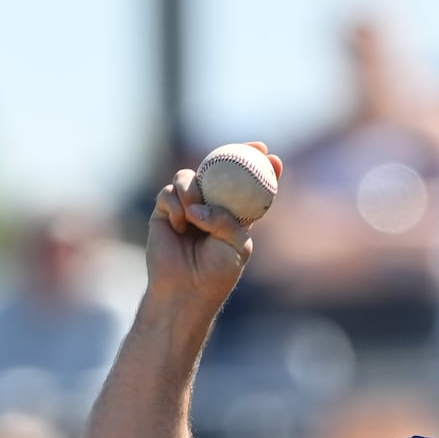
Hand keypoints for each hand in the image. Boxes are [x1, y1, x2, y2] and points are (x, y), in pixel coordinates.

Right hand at [147, 142, 283, 307]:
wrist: (186, 289)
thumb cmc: (217, 272)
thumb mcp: (236, 245)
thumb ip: (226, 220)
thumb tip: (199, 207)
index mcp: (236, 215)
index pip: (249, 186)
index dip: (261, 170)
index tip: (273, 157)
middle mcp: (211, 206)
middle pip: (219, 171)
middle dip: (233, 154)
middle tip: (248, 148)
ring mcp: (187, 206)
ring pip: (189, 177)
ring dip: (192, 190)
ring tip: (195, 213)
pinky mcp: (165, 210)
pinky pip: (169, 192)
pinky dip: (176, 203)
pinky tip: (181, 224)